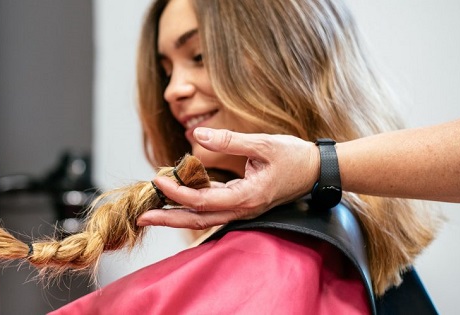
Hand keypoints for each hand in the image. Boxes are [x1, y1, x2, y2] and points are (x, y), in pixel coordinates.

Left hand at [137, 128, 318, 228]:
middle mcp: (241, 209)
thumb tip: (197, 134)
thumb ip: (228, 140)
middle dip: (168, 218)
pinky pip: (212, 208)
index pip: (203, 200)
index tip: (159, 178)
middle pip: (198, 219)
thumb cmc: (294, 156)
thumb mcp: (263, 143)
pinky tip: (176, 197)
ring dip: (177, 214)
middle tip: (142, 216)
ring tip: (153, 210)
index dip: (178, 192)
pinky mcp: (241, 203)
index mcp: (246, 197)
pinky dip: (192, 205)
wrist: (318, 170)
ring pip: (203, 217)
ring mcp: (241, 209)